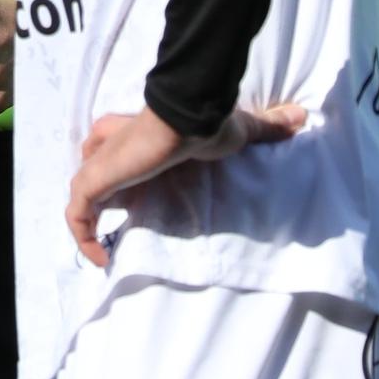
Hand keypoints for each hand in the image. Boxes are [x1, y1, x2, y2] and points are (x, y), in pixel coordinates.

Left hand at [63, 101, 307, 269]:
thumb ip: (267, 127)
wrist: (188, 119)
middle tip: (122, 225)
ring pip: (83, 195)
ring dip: (91, 222)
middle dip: (103, 196)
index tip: (136, 198)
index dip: (120, 172)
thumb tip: (301, 118)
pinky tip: (102, 260)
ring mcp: (101, 165)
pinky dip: (84, 237)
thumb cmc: (208, 124)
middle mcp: (113, 146)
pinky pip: (77, 215)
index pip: (116, 150)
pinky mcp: (94, 182)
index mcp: (139, 133)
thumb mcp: (241, 130)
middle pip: (94, 173)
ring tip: (110, 251)